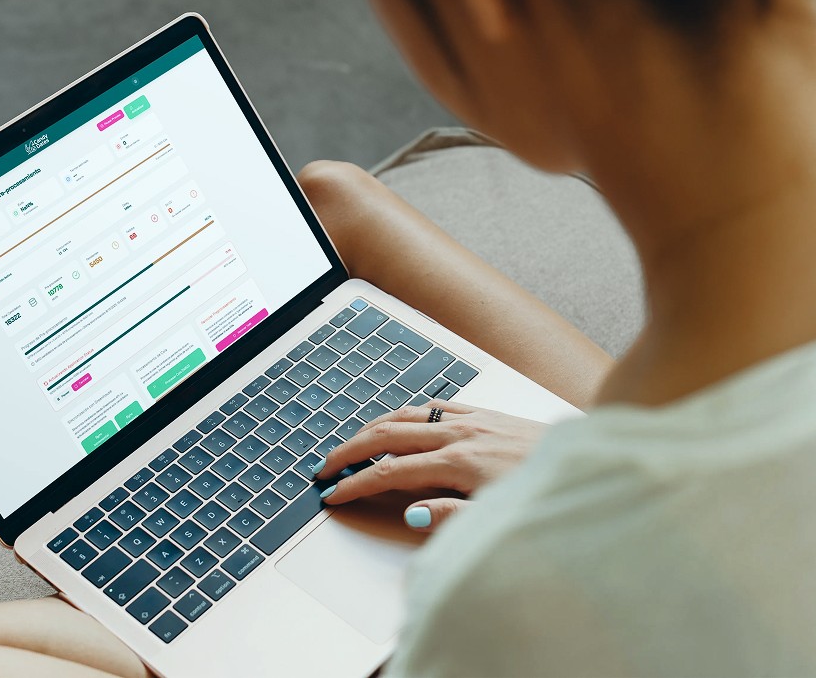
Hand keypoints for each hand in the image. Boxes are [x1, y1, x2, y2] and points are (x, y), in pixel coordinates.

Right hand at [313, 401, 549, 532]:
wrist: (596, 460)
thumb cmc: (551, 492)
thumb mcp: (501, 517)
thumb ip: (452, 517)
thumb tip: (412, 514)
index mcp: (460, 463)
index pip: (391, 473)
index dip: (356, 484)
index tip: (333, 494)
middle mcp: (461, 435)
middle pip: (388, 436)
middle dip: (350, 450)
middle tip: (325, 466)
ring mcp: (473, 420)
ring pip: (407, 414)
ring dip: (372, 427)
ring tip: (351, 442)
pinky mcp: (488, 413)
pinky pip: (436, 405)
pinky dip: (409, 412)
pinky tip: (403, 420)